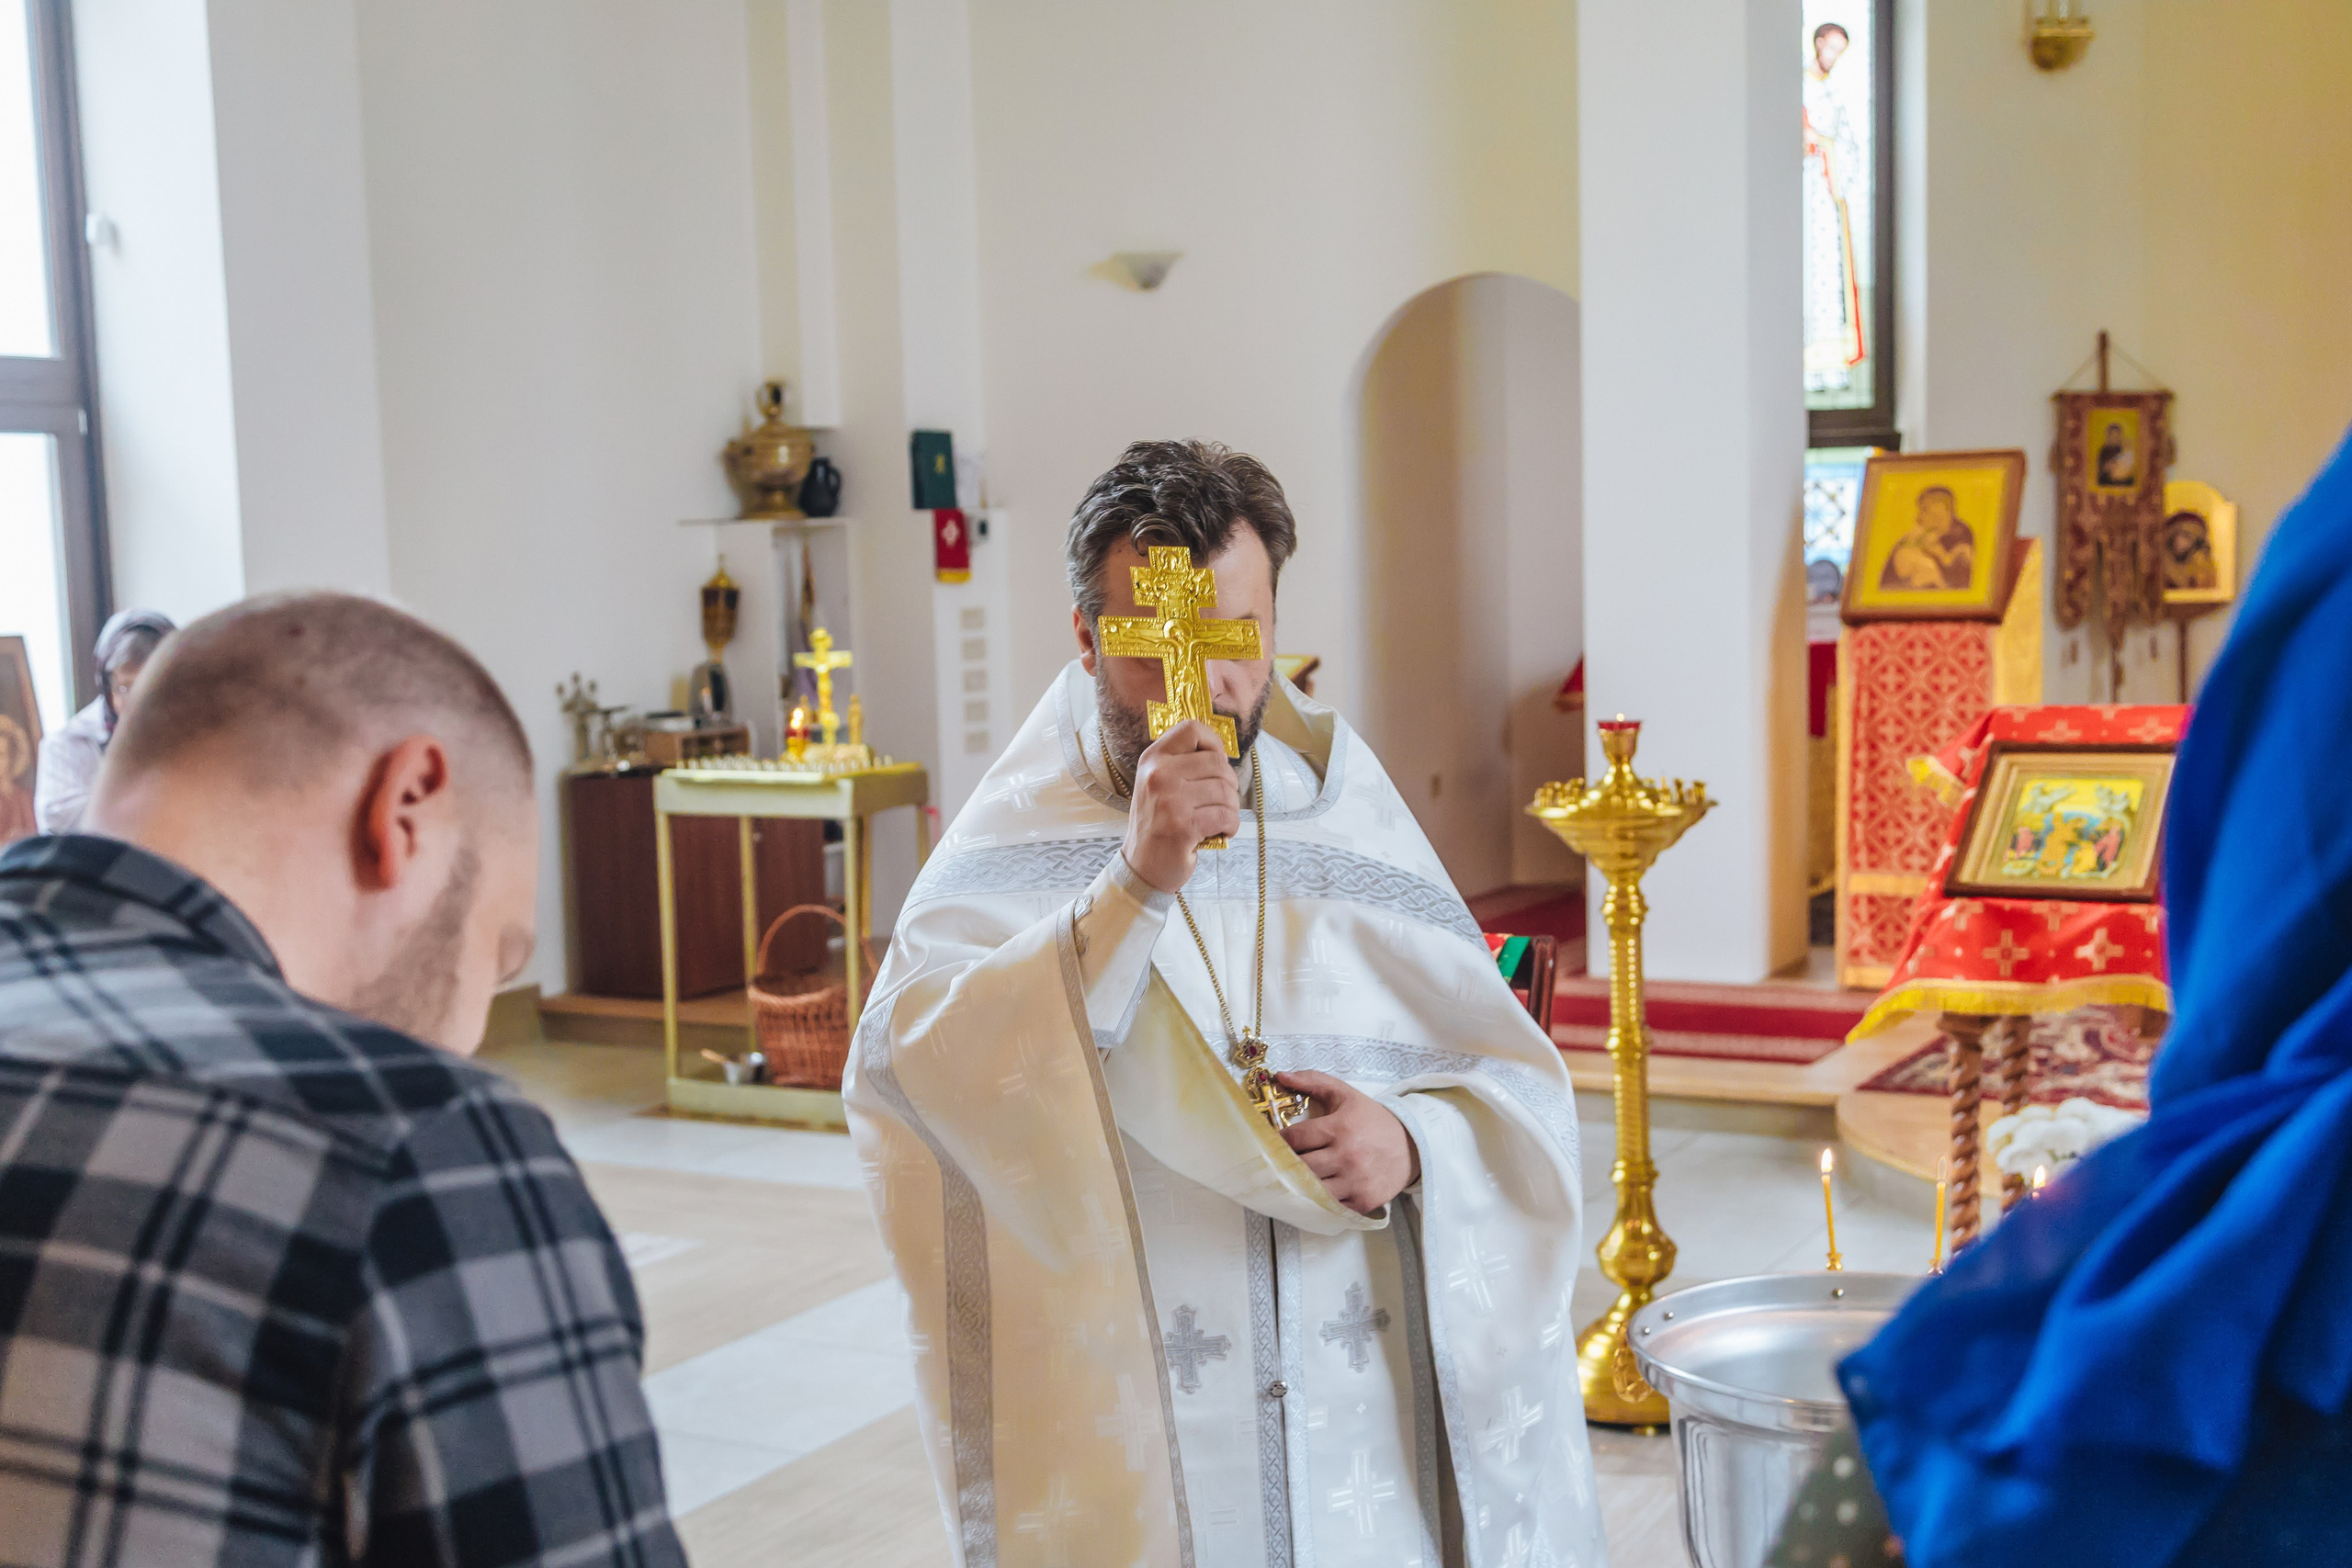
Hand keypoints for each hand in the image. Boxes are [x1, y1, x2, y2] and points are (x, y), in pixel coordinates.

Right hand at [1122, 719, 1239, 893]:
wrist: (1141, 867)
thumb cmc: (1157, 824)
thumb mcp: (1158, 785)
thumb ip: (1182, 764)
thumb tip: (1221, 753)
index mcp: (1152, 759)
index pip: (1191, 729)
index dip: (1213, 743)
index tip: (1216, 763)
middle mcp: (1158, 774)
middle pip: (1217, 762)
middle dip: (1229, 784)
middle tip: (1221, 801)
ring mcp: (1170, 800)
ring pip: (1225, 790)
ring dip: (1231, 808)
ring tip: (1218, 819)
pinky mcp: (1183, 826)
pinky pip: (1226, 816)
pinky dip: (1230, 826)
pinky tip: (1220, 832)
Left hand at [1277, 1071, 1419, 1214]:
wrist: (1411, 1145)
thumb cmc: (1372, 1120)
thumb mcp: (1345, 1095)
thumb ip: (1313, 1081)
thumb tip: (1280, 1075)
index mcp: (1340, 1128)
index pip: (1295, 1138)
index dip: (1280, 1141)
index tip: (1278, 1142)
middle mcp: (1347, 1156)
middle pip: (1300, 1166)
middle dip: (1288, 1163)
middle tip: (1282, 1161)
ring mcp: (1355, 1181)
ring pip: (1311, 1189)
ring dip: (1302, 1184)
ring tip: (1298, 1177)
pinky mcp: (1363, 1201)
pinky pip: (1330, 1206)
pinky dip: (1321, 1200)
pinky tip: (1319, 1191)